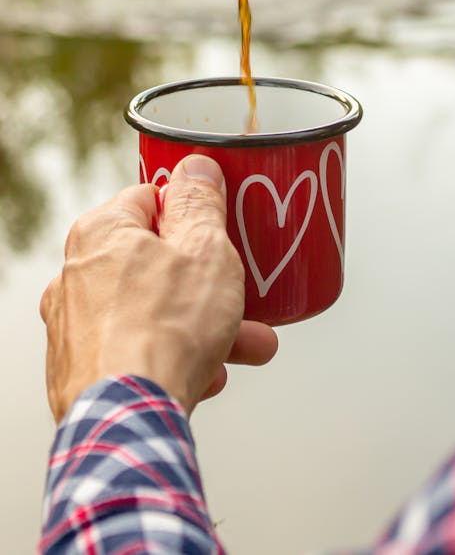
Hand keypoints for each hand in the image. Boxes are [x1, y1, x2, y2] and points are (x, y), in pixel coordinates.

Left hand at [40, 155, 277, 421]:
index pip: (150, 198)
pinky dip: (173, 359)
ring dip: (202, 326)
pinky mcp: (81, 372)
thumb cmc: (165, 330)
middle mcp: (76, 275)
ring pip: (151, 312)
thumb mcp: (205, 249)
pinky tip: (208, 376)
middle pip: (156, 262)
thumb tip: (196, 168)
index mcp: (101, 232)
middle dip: (207, 281)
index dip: (192, 212)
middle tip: (242, 291)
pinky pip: (138, 352)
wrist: (130, 420)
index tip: (219, 227)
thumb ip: (202, 202)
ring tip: (247, 343)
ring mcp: (75, 328)